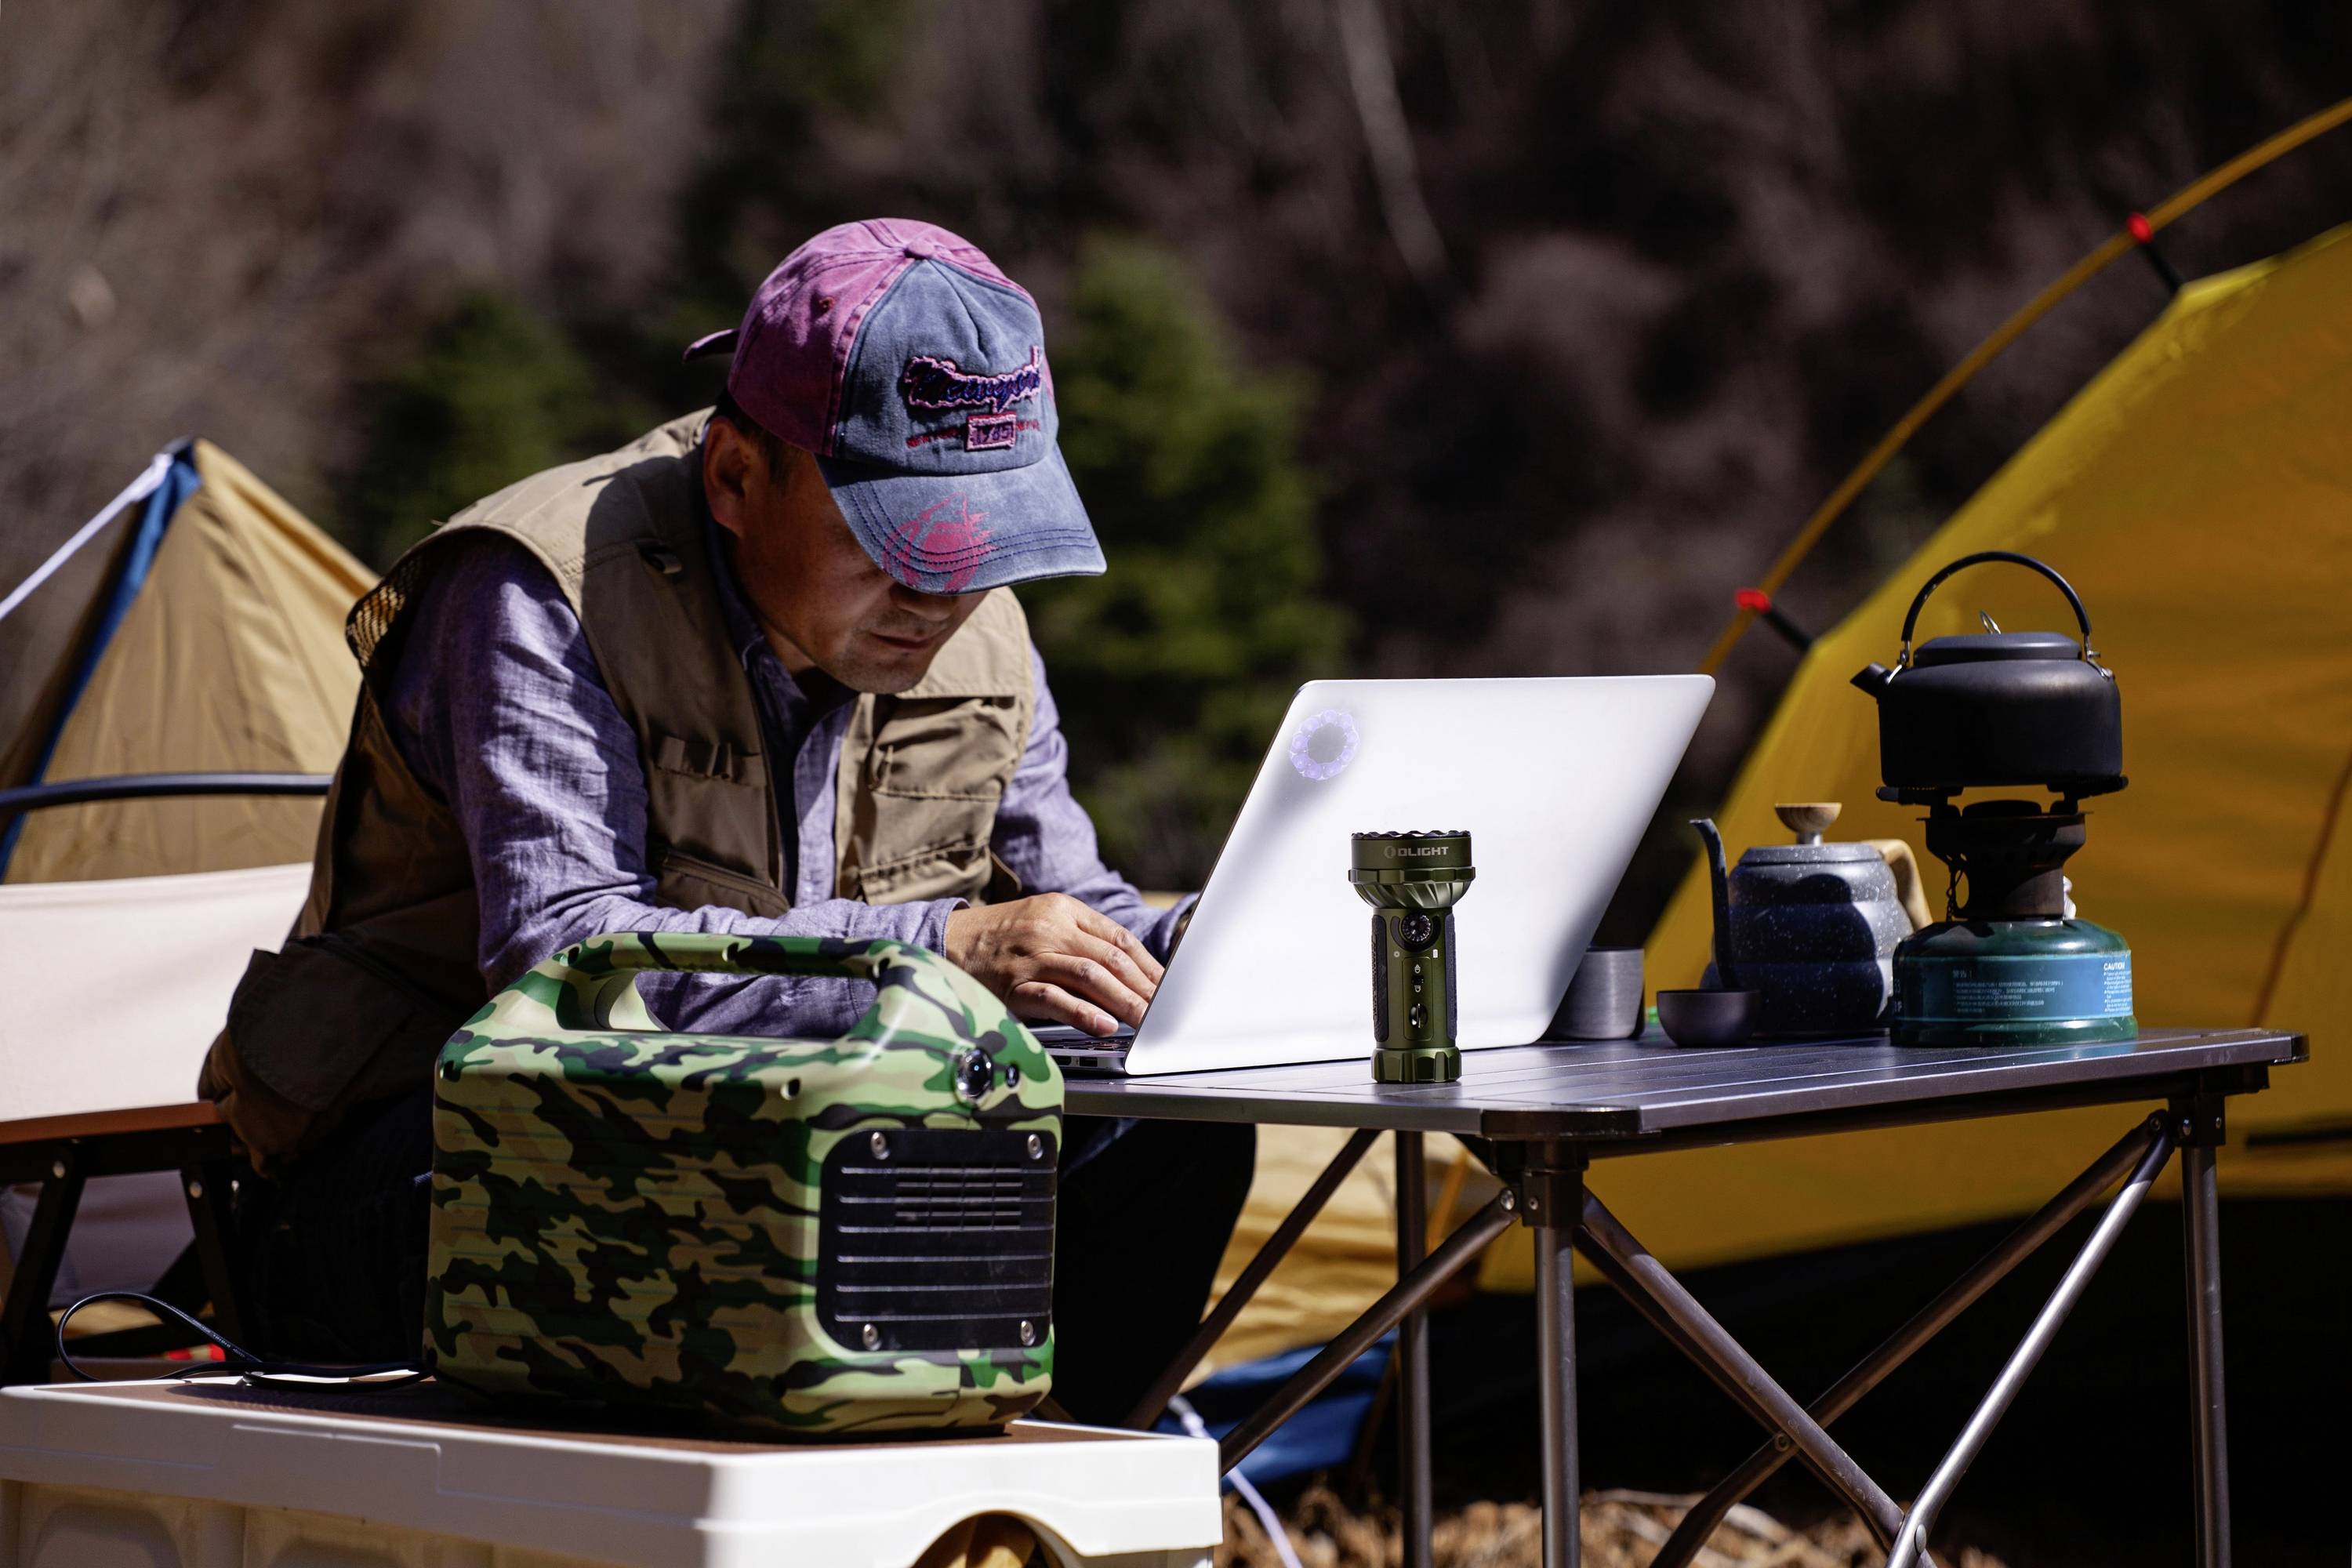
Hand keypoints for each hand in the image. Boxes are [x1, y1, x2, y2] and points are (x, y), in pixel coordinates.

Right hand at [944, 893, 1163, 1035]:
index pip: (1118, 938)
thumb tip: (1129, 970)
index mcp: (1063, 910)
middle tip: (1165, 1010)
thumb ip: (1081, 938)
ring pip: (1090, 976)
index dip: (1149, 965)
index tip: (1167, 987)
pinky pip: (1055, 999)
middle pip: (1110, 958)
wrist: (946, 940)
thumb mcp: (1042, 920)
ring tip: (1145, 1021)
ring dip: (1124, 1002)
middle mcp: (1050, 929)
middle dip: (1144, 987)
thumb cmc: (1000, 936)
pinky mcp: (1013, 984)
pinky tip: (1104, 1027)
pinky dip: (1084, 1013)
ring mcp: (1031, 957)